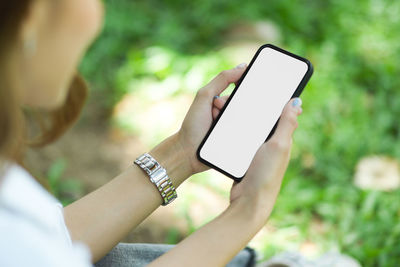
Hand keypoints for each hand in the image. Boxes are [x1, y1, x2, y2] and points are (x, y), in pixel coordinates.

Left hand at [177, 63, 247, 173]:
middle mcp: (233, 114)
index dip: (245, 86)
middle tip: (214, 110)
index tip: (246, 85)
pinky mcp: (240, 140)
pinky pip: (250, 132)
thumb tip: (242, 67)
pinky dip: (241, 130)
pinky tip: (226, 132)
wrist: (188, 151)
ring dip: (233, 118)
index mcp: (225, 101)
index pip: (242, 89)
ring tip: (216, 125)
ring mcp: (237, 127)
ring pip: (248, 117)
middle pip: (245, 103)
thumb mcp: (204, 96)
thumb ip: (222, 79)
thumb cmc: (194, 123)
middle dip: (229, 104)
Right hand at [228, 98, 302, 217]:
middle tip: (238, 95)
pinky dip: (233, 131)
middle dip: (252, 107)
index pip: (281, 114)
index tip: (265, 85)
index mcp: (282, 139)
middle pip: (262, 120)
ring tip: (226, 105)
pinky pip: (239, 140)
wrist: (249, 201)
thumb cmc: (266, 174)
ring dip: (240, 118)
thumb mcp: (279, 145)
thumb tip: (296, 101)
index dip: (275, 100)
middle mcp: (272, 145)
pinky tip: (224, 125)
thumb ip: (287, 124)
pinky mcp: (245, 158)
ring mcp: (257, 152)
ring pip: (249, 129)